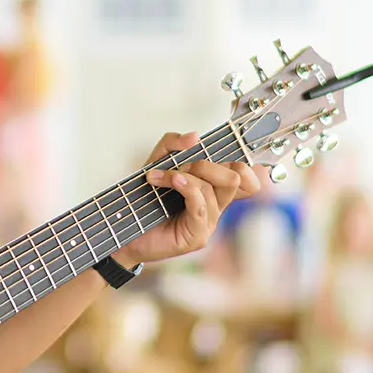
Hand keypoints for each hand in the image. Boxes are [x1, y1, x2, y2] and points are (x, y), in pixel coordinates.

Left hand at [112, 132, 259, 266]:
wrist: (125, 230)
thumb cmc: (143, 200)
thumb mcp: (156, 162)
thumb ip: (172, 145)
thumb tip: (194, 136)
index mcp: (213, 189)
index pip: (247, 178)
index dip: (244, 165)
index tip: (216, 154)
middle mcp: (216, 205)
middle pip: (237, 177)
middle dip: (206, 165)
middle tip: (179, 167)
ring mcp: (209, 222)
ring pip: (216, 188)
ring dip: (185, 174)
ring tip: (158, 176)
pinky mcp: (198, 235)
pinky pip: (201, 206)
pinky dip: (186, 187)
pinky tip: (172, 181)